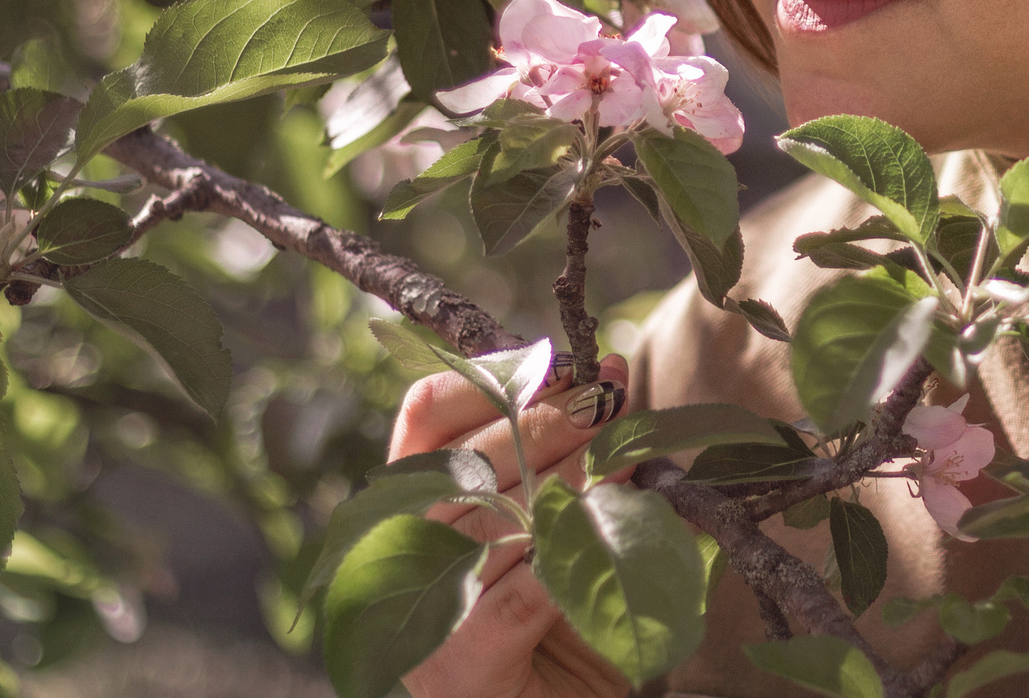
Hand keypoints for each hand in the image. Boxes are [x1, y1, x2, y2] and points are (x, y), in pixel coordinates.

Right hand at [390, 354, 634, 697]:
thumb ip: (571, 464)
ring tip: (624, 453)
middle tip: (611, 397)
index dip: (494, 375)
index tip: (564, 362)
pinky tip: (615, 525)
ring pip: (494, 519)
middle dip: (549, 418)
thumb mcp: (562, 530)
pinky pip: (519, 591)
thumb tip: (615, 377)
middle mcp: (403, 558)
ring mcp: (425, 615)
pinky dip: (573, 551)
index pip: (425, 415)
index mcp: (413, 509)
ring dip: (570, 478)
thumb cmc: (563, 625)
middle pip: (467, 458)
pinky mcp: (457, 666)